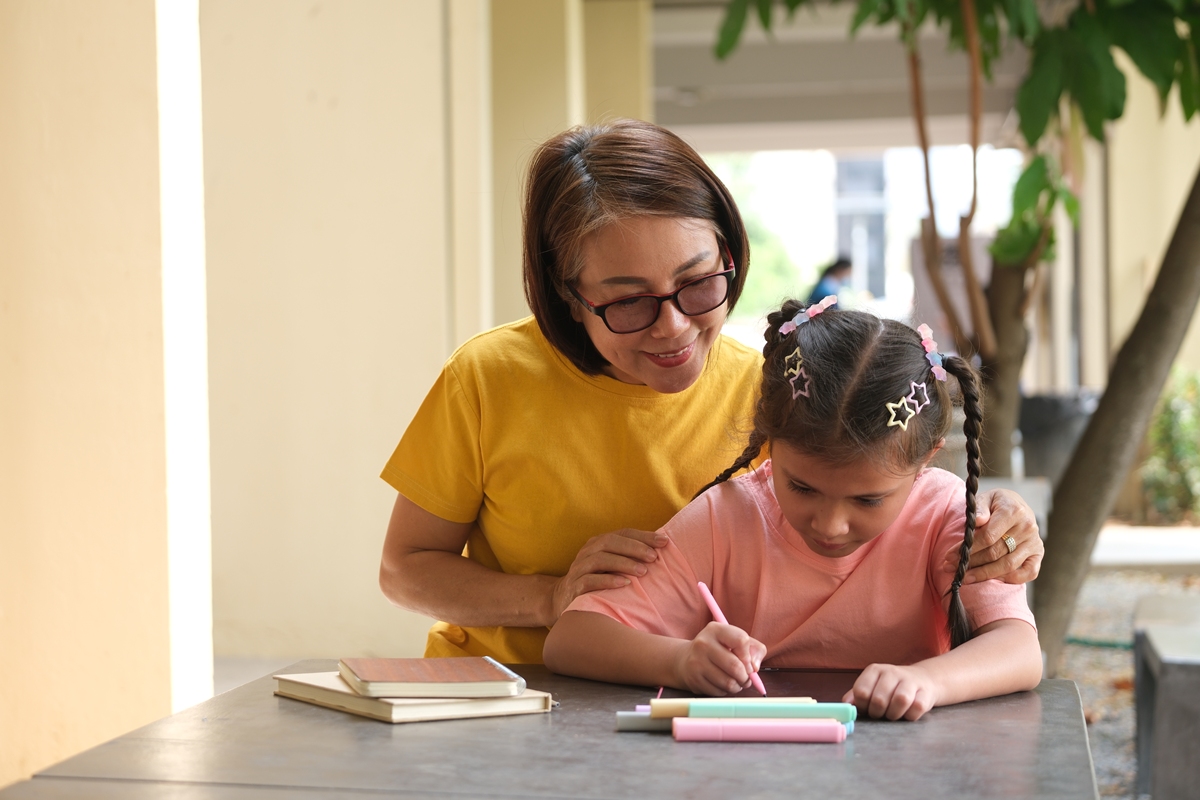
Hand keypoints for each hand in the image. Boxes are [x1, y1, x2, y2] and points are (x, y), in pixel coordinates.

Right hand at [549, 529, 667, 620]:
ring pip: (600, 559)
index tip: (664, 542)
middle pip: (610, 542)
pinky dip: (607, 580)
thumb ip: (630, 557)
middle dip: (634, 548)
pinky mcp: (573, 587)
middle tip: (654, 557)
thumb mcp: (612, 566)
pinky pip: (589, 581)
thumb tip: (662, 550)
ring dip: (623, 563)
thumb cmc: (597, 582)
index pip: (622, 533)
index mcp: (598, 543)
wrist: (563, 600)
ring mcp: (578, 569)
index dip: (643, 536)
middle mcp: (587, 552)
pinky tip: (624, 583)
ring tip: (643, 571)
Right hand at [673, 622, 766, 695]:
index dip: (749, 656)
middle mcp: (703, 643)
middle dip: (746, 676)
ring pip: (728, 682)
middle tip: (745, 678)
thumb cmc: (718, 649)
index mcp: (716, 629)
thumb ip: (754, 649)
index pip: (741, 640)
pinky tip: (722, 684)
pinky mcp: (694, 679)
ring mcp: (696, 662)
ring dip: (737, 686)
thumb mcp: (735, 640)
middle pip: (735, 666)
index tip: (748, 662)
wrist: (686, 659)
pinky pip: (719, 692)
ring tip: (735, 681)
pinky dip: (725, 691)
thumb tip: (754, 668)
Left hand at [843, 663, 938, 720]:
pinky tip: (907, 713)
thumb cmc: (891, 687)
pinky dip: (910, 716)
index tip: (867, 708)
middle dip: (877, 713)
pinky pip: (916, 708)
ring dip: (894, 715)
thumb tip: (846, 704)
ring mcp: (910, 681)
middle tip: (881, 714)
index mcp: (874, 670)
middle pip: (879, 700)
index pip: (861, 692)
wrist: (922, 680)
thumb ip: (857, 695)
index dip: (862, 706)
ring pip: (900, 701)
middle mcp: (891, 672)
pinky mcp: (925, 692)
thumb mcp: (871, 686)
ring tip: (893, 714)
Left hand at [942, 488, 1042, 584]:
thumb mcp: (985, 498)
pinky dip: (1012, 579)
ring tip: (965, 578)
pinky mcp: (1039, 553)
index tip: (950, 556)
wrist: (1017, 505)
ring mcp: (1035, 542)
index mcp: (1013, 511)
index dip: (968, 548)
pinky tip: (994, 579)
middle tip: (952, 567)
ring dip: (984, 574)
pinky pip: (1029, 572)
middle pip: (995, 552)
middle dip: (971, 562)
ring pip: (1008, 565)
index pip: (988, 536)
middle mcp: (1027, 527)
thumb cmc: (996, 504)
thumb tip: (978, 521)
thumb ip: (980, 509)